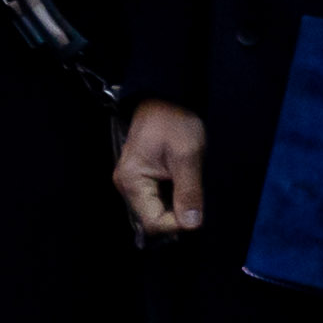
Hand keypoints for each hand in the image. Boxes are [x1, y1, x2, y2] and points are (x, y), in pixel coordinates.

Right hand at [114, 97, 208, 237]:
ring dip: (175, 207)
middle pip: (152, 219)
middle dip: (176, 215)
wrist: (163, 98)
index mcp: (132, 181)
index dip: (176, 223)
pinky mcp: (139, 179)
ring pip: (154, 211)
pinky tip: (182, 184)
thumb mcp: (187, 155)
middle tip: (197, 198)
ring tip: (189, 187)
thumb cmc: (173, 121)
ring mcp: (131, 183)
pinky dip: (172, 198)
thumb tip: (192, 225)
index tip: (196, 210)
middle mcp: (126, 186)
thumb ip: (189, 191)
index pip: (152, 222)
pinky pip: (155, 200)